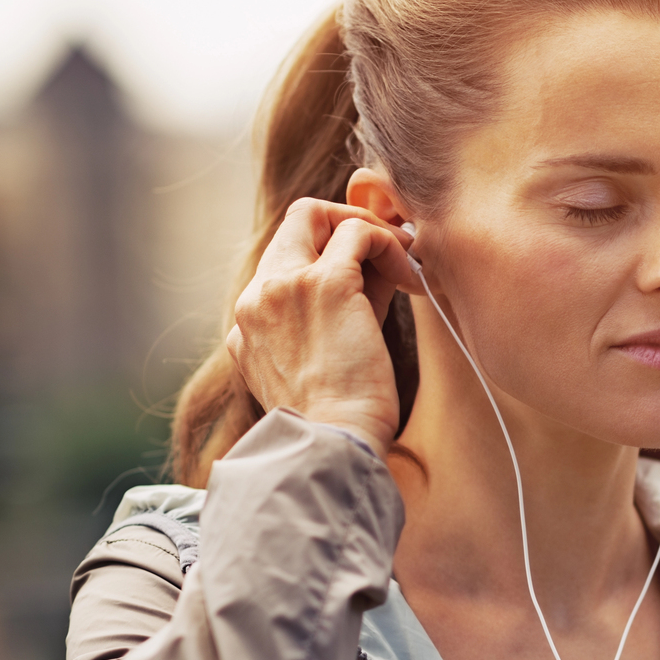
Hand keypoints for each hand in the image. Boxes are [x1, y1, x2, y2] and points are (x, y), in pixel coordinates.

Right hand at [225, 199, 419, 455]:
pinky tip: (411, 276)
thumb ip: (336, 316)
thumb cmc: (340, 420)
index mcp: (248, 324)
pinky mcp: (322, 284)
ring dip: (370, 231)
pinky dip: (390, 244)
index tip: (369, 270)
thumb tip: (379, 272)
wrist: (333, 443)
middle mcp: (255, 298)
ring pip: (319, 216)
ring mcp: (283, 286)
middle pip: (294, 223)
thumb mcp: (321, 363)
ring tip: (404, 263)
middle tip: (387, 247)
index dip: (331, 254)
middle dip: (345, 223)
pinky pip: (359, 234)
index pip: (285, 260)